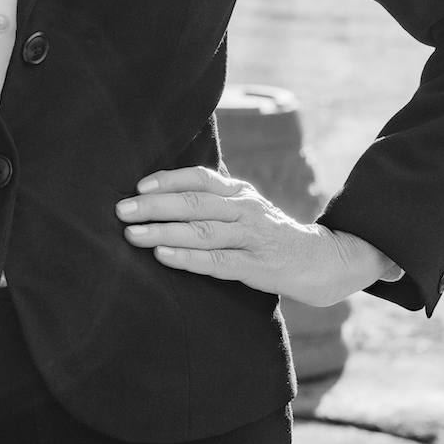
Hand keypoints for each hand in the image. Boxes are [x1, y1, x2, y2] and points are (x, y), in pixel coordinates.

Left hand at [115, 166, 401, 307]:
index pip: (200, 177)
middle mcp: (244, 209)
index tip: (138, 186)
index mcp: (239, 192)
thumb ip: (213, 200)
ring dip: (163, 232)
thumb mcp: (245, 208)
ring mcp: (251, 238)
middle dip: (154, 206)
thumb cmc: (269, 233)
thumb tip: (161, 195)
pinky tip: (162, 257)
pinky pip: (216, 261)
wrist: (322, 260)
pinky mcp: (256, 266)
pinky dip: (187, 258)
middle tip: (121, 210)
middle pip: (194, 202)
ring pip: (202, 231)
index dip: (168, 180)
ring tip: (131, 234)